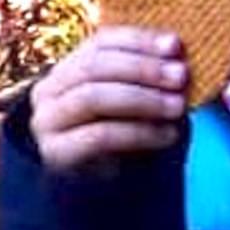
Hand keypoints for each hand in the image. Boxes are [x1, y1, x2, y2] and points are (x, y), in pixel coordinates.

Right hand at [30, 26, 188, 170]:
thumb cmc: (129, 132)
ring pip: (92, 97)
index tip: (175, 45)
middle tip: (181, 76)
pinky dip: (139, 132)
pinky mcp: (56, 152)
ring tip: (178, 107)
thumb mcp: (142, 97)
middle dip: (143, 68)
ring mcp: (47, 121)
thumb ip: (153, 74)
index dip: (140, 41)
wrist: (108, 188)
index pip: (102, 41)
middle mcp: (50, 89)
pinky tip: (168, 134)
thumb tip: (176, 47)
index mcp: (71, 66)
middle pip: (94, 66)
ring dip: (143, 99)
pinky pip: (99, 136)